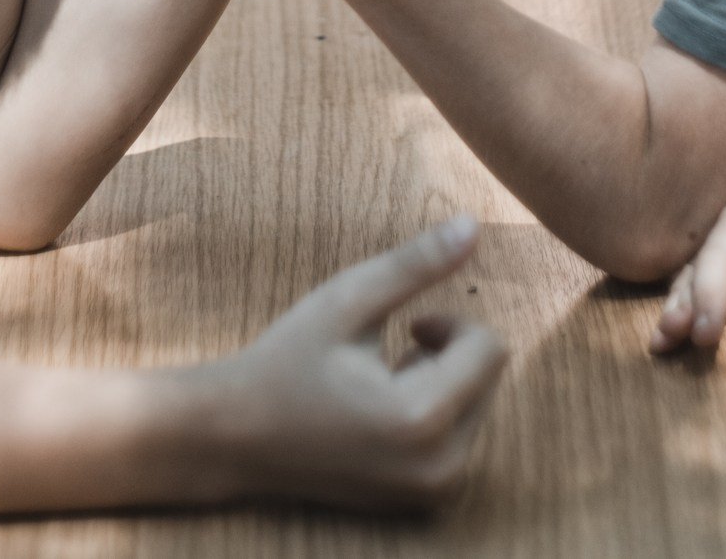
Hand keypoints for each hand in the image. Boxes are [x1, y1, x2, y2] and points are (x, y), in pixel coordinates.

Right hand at [205, 217, 508, 508]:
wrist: (236, 438)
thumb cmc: (288, 361)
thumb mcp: (347, 301)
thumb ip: (415, 264)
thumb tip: (473, 224)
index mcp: (422, 418)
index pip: (490, 350)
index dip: (451, 324)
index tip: (408, 325)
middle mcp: (440, 467)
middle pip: (488, 379)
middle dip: (448, 356)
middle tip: (387, 355)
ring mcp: (432, 491)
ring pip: (476, 407)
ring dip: (440, 385)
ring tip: (379, 387)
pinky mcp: (424, 500)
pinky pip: (457, 440)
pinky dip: (431, 417)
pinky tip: (379, 416)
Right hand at [646, 163, 725, 358]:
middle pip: (721, 251)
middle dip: (711, 291)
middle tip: (706, 337)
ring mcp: (717, 234)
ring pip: (693, 265)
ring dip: (680, 302)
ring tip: (669, 339)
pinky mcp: (702, 255)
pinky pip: (680, 279)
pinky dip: (669, 306)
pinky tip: (659, 342)